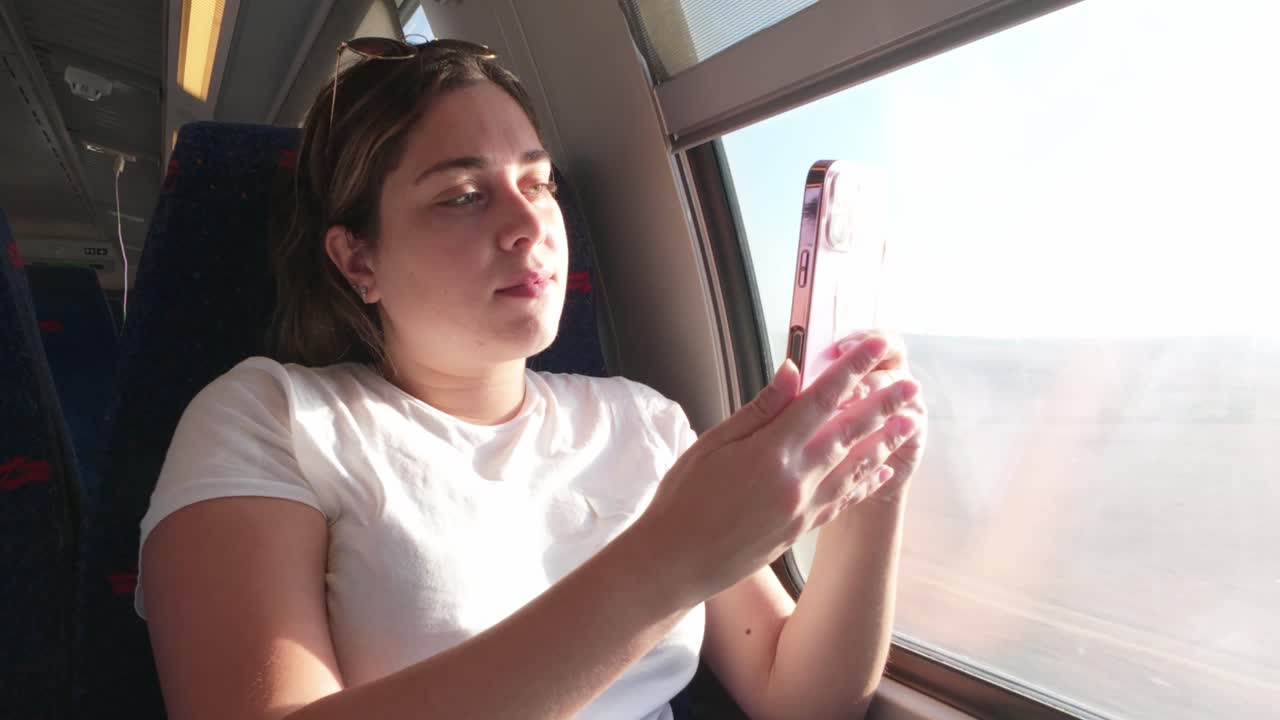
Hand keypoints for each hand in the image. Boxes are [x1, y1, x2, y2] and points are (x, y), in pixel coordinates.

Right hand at [630, 335, 921, 603]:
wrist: (677, 561)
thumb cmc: (684, 499)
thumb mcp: (712, 443)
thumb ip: (759, 408)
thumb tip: (792, 371)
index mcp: (771, 450)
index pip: (822, 398)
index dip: (853, 369)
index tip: (876, 348)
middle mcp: (796, 479)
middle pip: (851, 431)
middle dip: (884, 404)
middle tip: (912, 386)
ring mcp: (803, 506)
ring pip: (857, 466)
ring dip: (887, 441)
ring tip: (912, 422)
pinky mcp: (802, 528)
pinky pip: (845, 499)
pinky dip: (867, 481)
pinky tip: (884, 470)